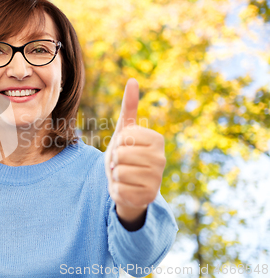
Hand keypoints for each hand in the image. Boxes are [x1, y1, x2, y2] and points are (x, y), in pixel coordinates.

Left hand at [104, 78, 165, 229]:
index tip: (125, 147)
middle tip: (123, 163)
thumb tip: (133, 80)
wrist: (127, 183)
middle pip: (121, 154)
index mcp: (157, 140)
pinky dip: (116, 189)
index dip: (118, 142)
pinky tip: (125, 188)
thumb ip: (129, 107)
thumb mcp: (124, 130)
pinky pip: (119, 189)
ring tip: (124, 174)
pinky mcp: (148, 197)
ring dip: (115, 174)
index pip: (124, 137)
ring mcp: (157, 180)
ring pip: (119, 172)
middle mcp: (161, 159)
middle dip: (115, 159)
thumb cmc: (125, 153)